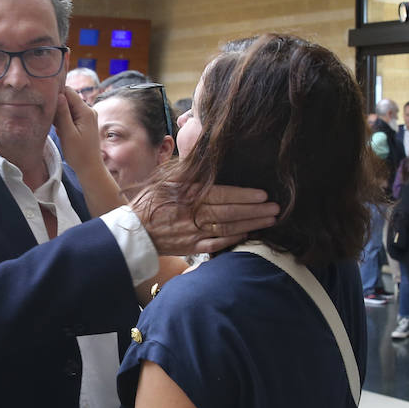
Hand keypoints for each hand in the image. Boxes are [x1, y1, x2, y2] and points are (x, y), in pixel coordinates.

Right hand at [51, 87, 101, 175]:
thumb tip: (58, 95)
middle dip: (57, 106)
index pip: (69, 92)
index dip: (56, 94)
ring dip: (59, 114)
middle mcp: (88, 110)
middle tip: (49, 118)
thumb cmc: (79, 154)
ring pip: (68, 107)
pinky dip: (63, 120)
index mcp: (86, 111)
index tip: (46, 103)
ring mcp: (86, 116)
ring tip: (55, 126)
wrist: (90, 168)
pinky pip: (70, 115)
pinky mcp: (83, 122)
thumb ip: (63, 114)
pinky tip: (60, 130)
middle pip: (68, 98)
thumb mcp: (68, 133)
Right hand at [131, 183, 279, 255]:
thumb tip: (208, 160)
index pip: (221, 195)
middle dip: (255, 211)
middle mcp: (192, 215)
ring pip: (227, 228)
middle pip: (229, 212)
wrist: (133, 230)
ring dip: (250, 224)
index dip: (244, 195)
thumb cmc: (150, 201)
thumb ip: (189, 173)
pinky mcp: (191, 247)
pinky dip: (232, 240)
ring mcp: (192, 233)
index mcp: (188, 196)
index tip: (263, 194)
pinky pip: (215, 245)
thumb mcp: (167, 180)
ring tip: (269, 220)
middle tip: (276, 208)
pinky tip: (247, 234)